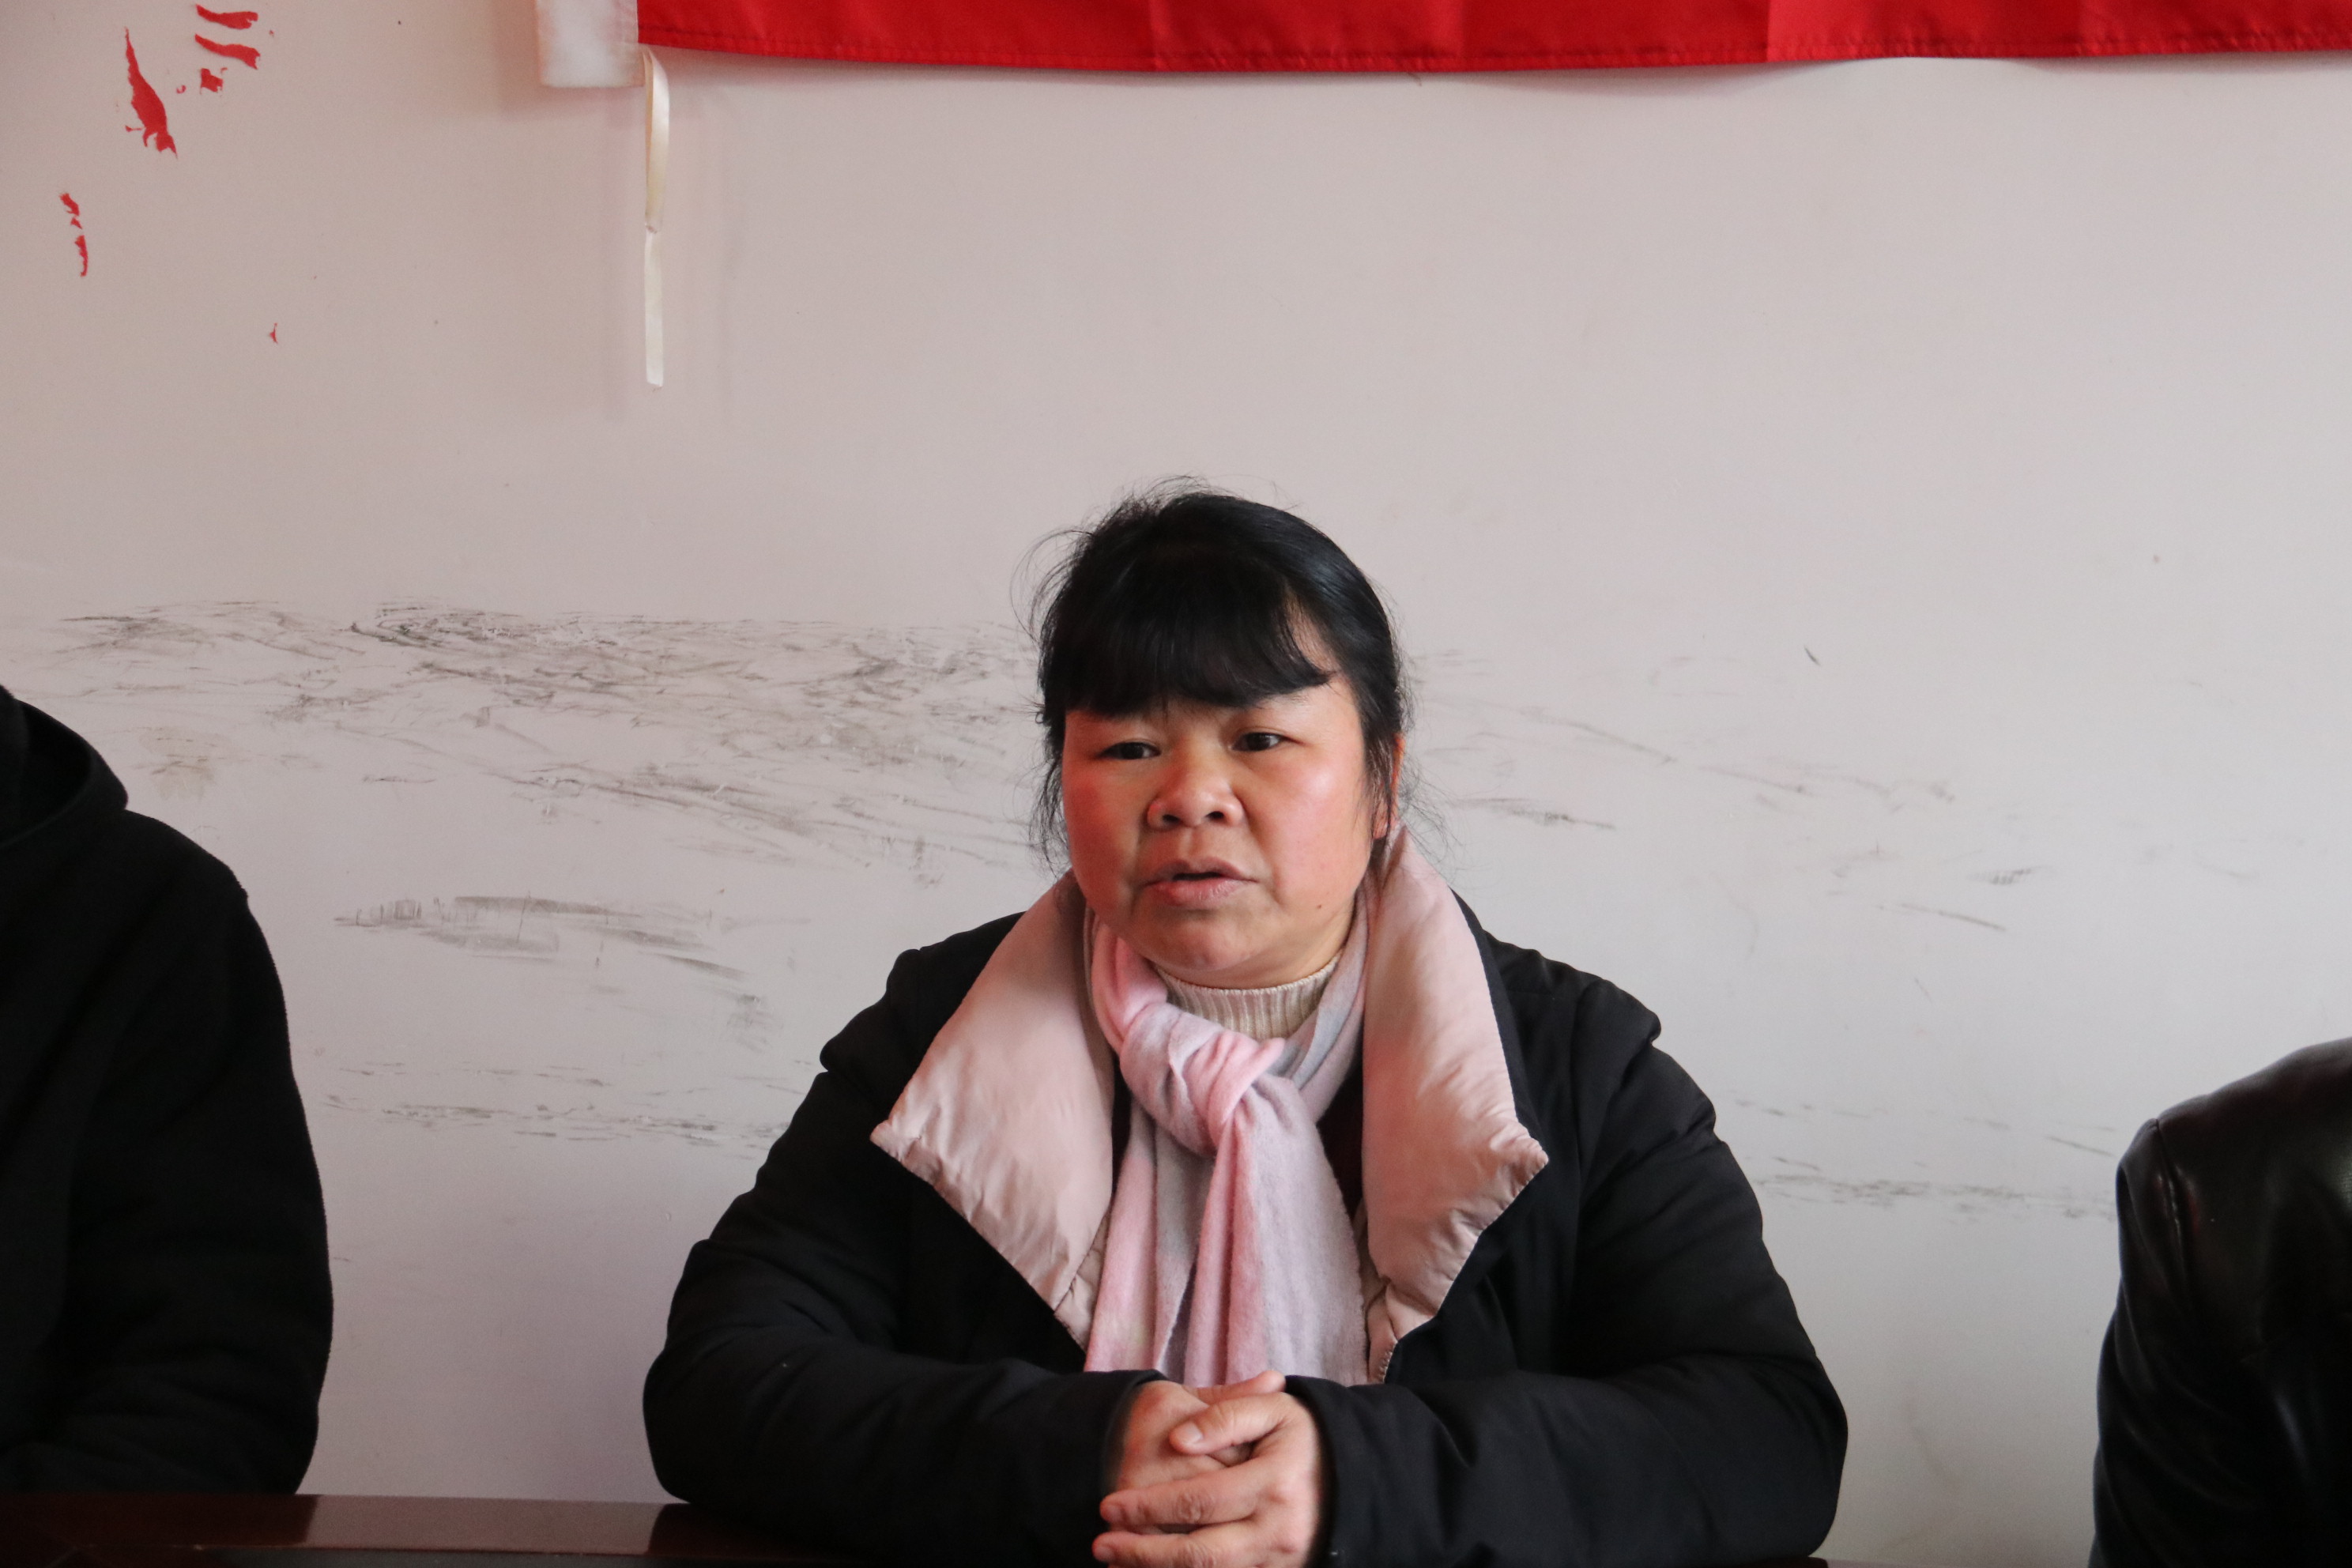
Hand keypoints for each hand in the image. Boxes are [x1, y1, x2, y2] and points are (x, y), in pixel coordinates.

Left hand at [1095, 1372, 1323, 1567]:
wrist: (1353, 1476)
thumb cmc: (1302, 1438)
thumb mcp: (1274, 1411)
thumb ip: (1227, 1413)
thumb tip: (1179, 1438)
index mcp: (1273, 1483)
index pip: (1200, 1500)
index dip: (1150, 1507)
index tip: (1108, 1504)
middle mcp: (1278, 1529)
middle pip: (1201, 1553)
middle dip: (1144, 1553)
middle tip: (1101, 1544)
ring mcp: (1280, 1559)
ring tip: (1118, 1562)